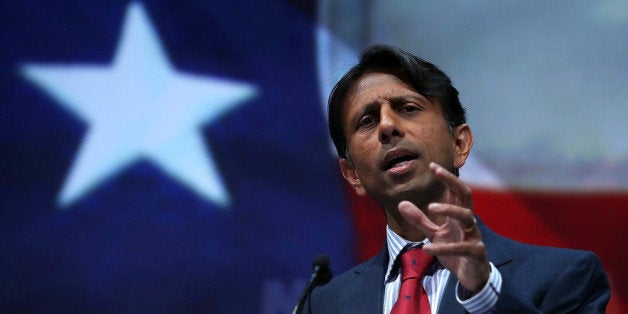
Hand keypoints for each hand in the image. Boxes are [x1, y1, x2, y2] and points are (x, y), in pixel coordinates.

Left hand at [398, 162, 489, 292]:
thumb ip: (420, 220)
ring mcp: (474, 236)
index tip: (432, 165)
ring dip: (449, 210)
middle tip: (437, 172)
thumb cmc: (455, 252)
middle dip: (452, 182)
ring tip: (430, 207)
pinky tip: (426, 248)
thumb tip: (401, 203)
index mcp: (458, 216)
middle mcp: (468, 222)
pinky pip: (461, 247)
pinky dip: (443, 248)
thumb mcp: (434, 234)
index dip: (446, 178)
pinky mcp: (475, 253)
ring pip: (467, 217)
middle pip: (465, 196)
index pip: (456, 191)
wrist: (472, 277)